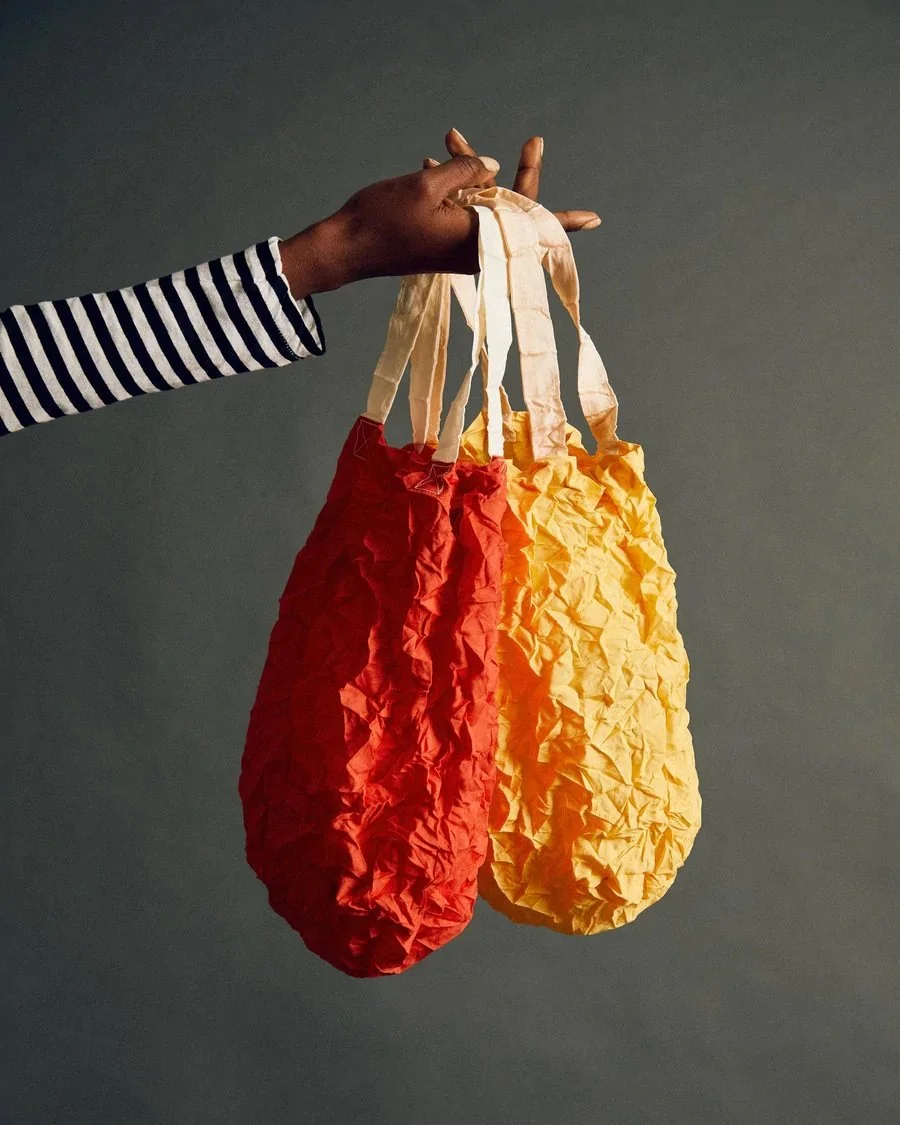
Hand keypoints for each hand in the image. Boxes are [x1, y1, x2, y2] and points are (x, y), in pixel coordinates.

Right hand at [279, 128, 600, 296]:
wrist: (346, 248)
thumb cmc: (382, 220)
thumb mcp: (425, 186)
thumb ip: (464, 171)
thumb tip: (490, 166)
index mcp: (478, 237)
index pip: (532, 224)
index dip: (563, 219)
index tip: (593, 218)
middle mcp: (474, 247)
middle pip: (512, 207)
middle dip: (517, 172)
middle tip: (534, 142)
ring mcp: (458, 247)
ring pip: (484, 203)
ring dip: (472, 171)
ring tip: (452, 138)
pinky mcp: (443, 242)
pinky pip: (463, 210)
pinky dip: (455, 186)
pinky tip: (437, 161)